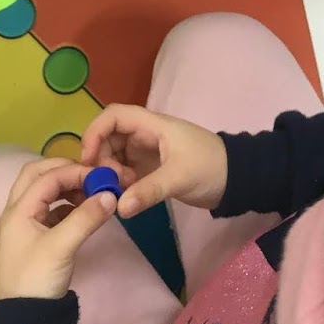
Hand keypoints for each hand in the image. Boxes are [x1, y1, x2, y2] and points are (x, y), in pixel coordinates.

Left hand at [0, 157, 117, 300]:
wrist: (24, 320)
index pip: (47, 177)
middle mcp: (17, 213)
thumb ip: (86, 217)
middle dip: (64, 171)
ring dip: (65, 187)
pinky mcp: (34, 240)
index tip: (101, 177)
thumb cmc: (37, 278)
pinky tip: (83, 212)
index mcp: (17, 211)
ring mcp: (24, 227)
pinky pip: (49, 211)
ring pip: (43, 193)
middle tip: (90, 176)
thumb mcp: (62, 247)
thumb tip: (111, 194)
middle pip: (37, 176)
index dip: (75, 172)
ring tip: (90, 194)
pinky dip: (66, 205)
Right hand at [80, 104, 227, 218]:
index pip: (114, 116)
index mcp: (153, 125)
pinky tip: (126, 198)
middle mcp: (146, 135)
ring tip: (120, 192)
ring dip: (111, 172)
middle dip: (101, 159)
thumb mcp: (179, 177)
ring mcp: (147, 151)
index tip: (87, 160)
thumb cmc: (209, 167)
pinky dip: (120, 182)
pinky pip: (125, 170)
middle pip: (109, 137)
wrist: (235, 179)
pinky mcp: (150, 168)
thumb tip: (119, 207)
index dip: (95, 132)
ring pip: (115, 155)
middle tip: (106, 185)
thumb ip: (149, 190)